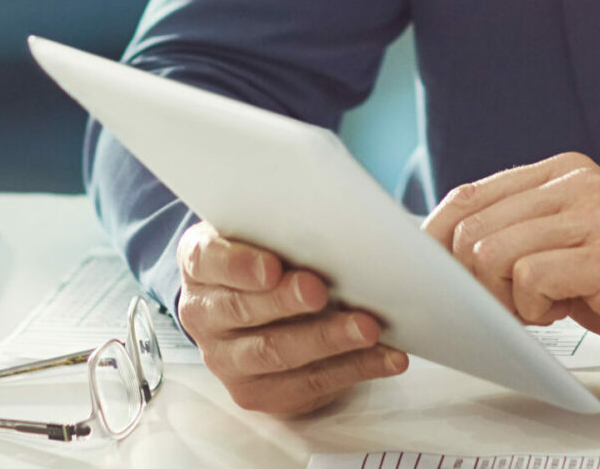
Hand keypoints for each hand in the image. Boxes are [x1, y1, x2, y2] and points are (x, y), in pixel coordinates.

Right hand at [174, 220, 406, 414]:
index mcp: (201, 262)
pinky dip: (352, 369)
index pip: (208, 260)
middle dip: (286, 302)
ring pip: (274, 353)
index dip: (238, 265)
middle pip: (241, 311)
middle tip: (322, 291)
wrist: (262, 303)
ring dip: (327, 340)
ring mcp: (226, 358)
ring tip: (368, 329)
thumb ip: (301, 219)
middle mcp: (204, 313)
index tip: (272, 267)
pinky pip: (307, 384)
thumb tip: (398, 207)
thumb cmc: (274, 254)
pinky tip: (385, 356)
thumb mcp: (272, 228)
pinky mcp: (257, 392)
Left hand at [422, 152, 599, 370]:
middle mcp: (579, 182)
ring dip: (504, 298)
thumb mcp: (584, 242)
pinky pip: (529, 278)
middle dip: (470, 280)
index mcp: (568, 172)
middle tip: (507, 308)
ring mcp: (595, 214)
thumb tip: (454, 253)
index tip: (436, 280)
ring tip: (544, 309)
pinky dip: (533, 309)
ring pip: (491, 251)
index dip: (438, 243)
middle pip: (470, 225)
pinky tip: (565, 314)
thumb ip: (530, 234)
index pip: (470, 196)